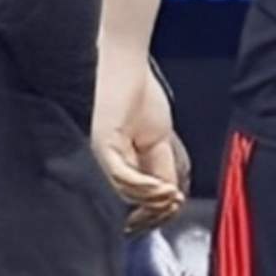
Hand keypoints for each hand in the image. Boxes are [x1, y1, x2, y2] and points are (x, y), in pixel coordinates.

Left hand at [91, 52, 186, 228]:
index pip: (134, 196)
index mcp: (119, 161)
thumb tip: (170, 195)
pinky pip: (121, 175)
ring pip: (125, 191)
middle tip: (173, 208)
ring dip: (154, 199)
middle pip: (128, 199)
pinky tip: (162, 188)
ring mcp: (102, 154)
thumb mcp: (158, 137)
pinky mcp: (102, 144)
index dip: (153, 209)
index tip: (171, 211)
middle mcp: (106, 161)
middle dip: (153, 210)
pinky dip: (144, 186)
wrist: (126, 64)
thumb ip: (160, 166)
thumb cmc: (139, 92)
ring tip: (172, 197)